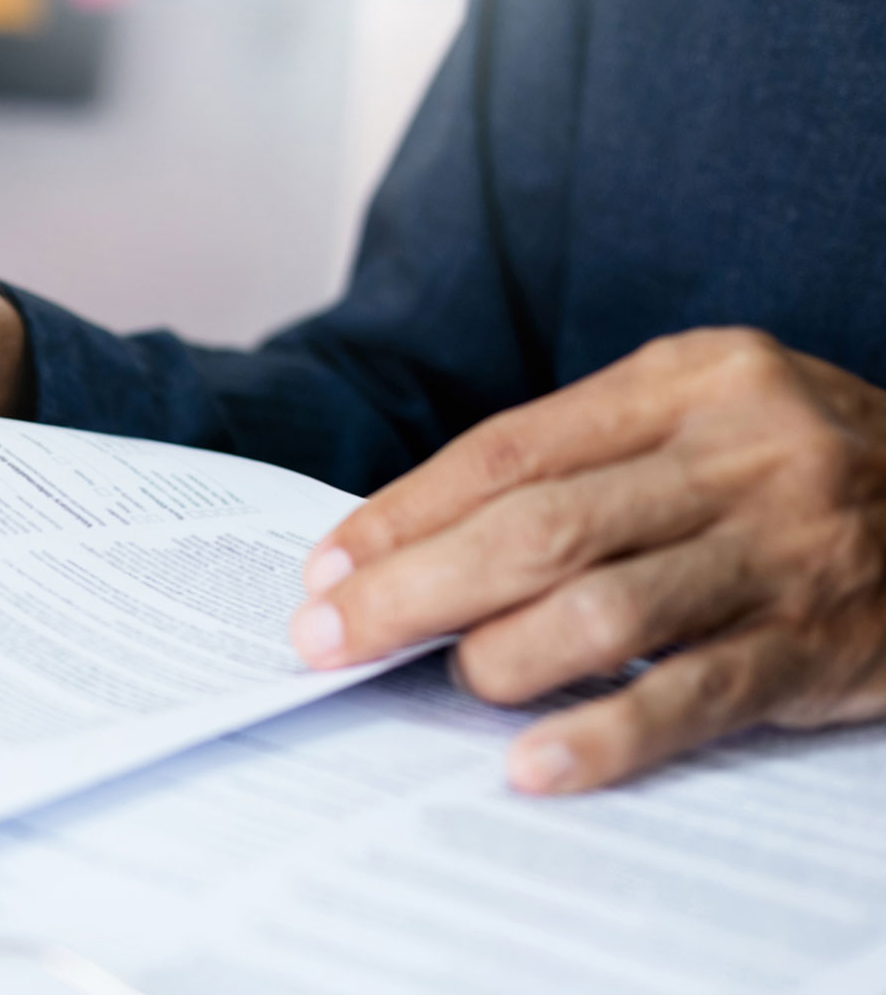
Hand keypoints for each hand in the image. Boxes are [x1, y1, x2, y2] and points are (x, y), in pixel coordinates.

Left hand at [292, 328, 885, 792]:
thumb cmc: (801, 471)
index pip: (509, 448)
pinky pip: (693, 695)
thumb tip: (406, 543)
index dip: (403, 512)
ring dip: (499, 655)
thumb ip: (581, 463)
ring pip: (605, 606)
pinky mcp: (821, 645)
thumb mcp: (705, 420)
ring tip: (448, 682)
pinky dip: (604, 734)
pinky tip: (534, 765)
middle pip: (537, 526)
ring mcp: (787, 549)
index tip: (325, 567)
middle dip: (412, 587)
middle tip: (329, 637)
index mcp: (690, 379)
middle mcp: (740, 452)